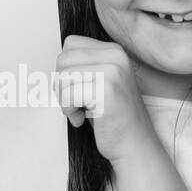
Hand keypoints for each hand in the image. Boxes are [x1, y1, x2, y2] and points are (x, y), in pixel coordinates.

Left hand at [55, 35, 156, 162]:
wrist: (135, 145)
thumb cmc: (112, 118)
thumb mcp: (98, 82)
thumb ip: (81, 66)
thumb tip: (56, 63)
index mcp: (114, 51)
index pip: (70, 45)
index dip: (67, 70)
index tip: (79, 90)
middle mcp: (116, 56)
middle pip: (63, 59)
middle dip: (63, 85)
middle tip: (78, 103)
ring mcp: (112, 71)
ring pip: (62, 76)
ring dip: (65, 100)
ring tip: (82, 111)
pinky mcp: (106, 90)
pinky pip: (68, 95)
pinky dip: (69, 111)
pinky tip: (84, 119)